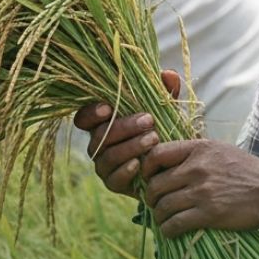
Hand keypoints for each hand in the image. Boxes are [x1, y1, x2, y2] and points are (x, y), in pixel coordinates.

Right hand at [73, 70, 180, 197]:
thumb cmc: (164, 129)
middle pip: (99, 136)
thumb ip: (165, 91)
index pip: (84, 118)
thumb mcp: (166, 108)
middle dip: (124, 127)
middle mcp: (98, 144)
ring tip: (154, 139)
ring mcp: (104, 165)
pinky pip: (114, 178)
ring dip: (130, 147)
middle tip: (149, 120)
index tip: (109, 108)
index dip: (91, 113)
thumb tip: (168, 74)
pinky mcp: (114, 184)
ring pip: (107, 156)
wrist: (175, 163)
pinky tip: (141, 163)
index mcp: (103, 124)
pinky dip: (126, 170)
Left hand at [143, 140, 258, 238]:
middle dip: (151, 197)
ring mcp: (202, 192)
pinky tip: (171, 231)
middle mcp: (197, 168)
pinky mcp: (209, 214)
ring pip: (163, 206)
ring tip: (163, 219)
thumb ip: (195, 154)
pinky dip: (168, 230)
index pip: (157, 154)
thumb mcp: (221, 151)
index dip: (146, 168)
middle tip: (155, 203)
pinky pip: (175, 224)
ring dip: (158, 215)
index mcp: (199, 149)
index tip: (148, 178)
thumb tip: (168, 163)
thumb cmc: (248, 171)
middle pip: (156, 184)